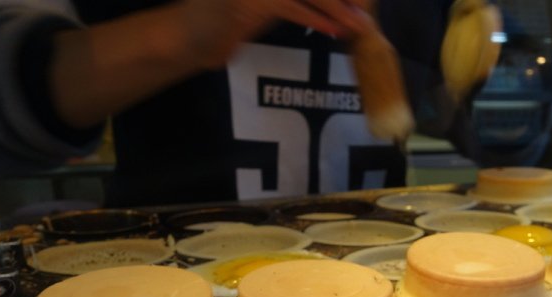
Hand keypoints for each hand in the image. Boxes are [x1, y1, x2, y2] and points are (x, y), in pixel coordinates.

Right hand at [179, 0, 373, 68]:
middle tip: (365, 7)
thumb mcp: (267, 1)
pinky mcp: (248, 0)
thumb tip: (338, 3)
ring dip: (336, 7)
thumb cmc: (225, 20)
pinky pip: (290, 6)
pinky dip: (316, 19)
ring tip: (359, 23)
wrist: (186, 37)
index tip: (360, 0)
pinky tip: (335, 30)